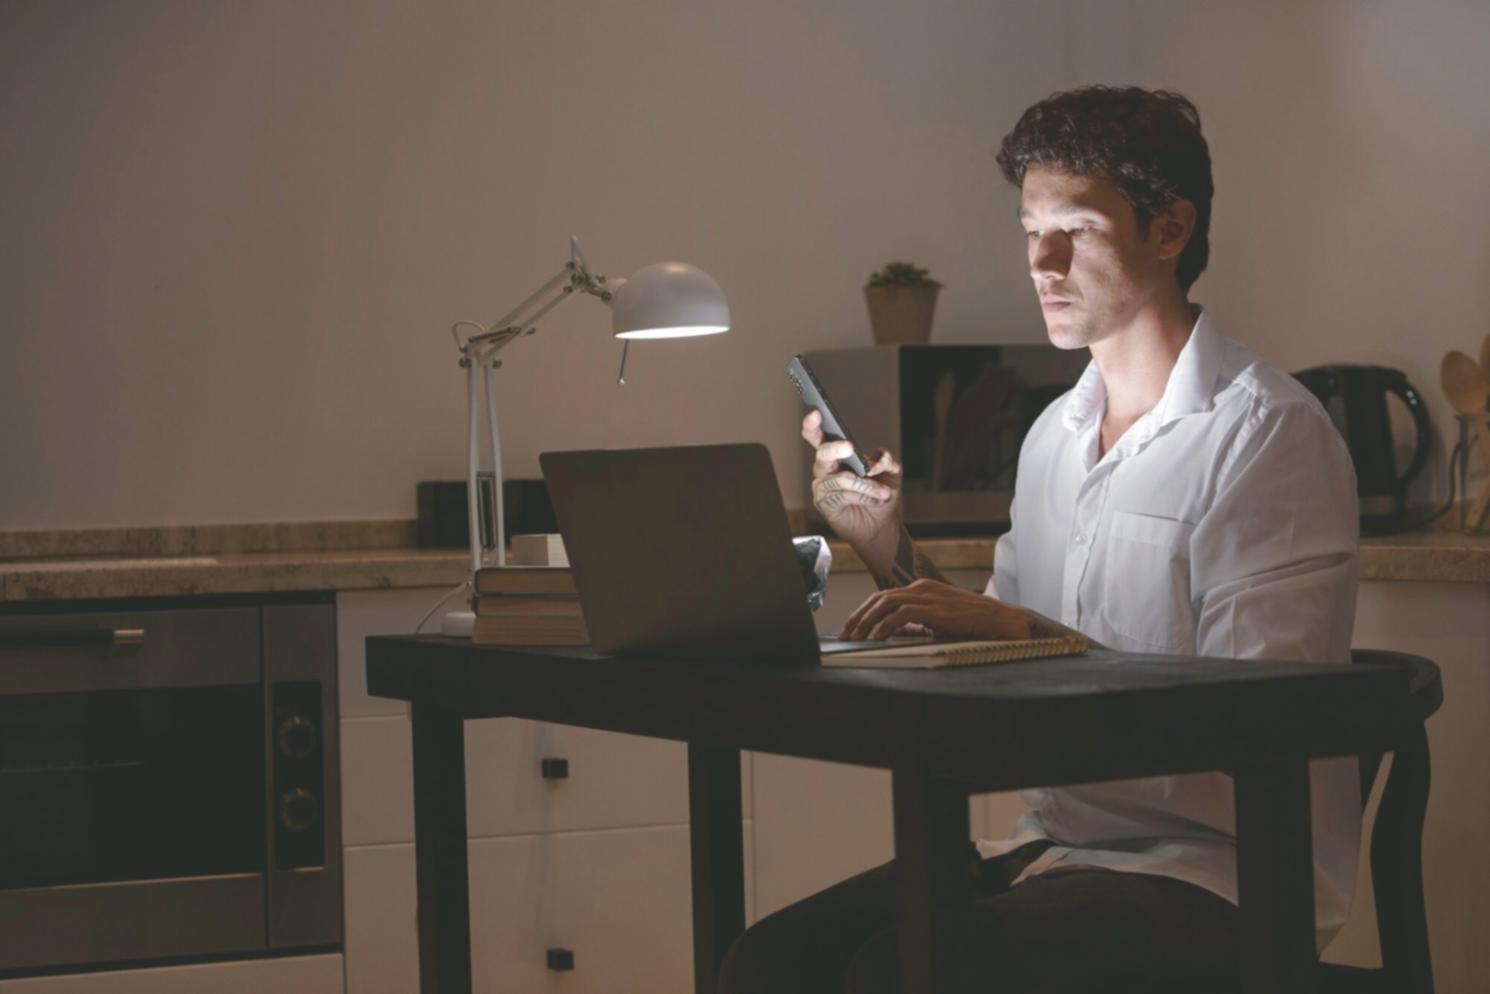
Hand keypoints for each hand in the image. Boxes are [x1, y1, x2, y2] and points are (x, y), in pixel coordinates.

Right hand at [802, 410, 900, 566]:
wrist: (881, 526)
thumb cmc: (881, 495)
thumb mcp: (891, 472)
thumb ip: (885, 459)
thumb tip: (873, 460)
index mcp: (837, 455)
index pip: (819, 436)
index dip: (813, 425)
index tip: (817, 413)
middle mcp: (826, 468)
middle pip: (823, 453)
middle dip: (836, 449)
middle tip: (849, 447)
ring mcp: (823, 487)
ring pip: (841, 477)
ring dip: (866, 484)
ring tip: (883, 492)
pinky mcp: (825, 503)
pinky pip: (843, 494)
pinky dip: (864, 495)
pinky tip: (876, 499)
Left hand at [840, 579, 1038, 640]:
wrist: (1000, 620)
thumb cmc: (971, 623)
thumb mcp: (937, 622)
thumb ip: (915, 624)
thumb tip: (890, 633)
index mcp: (921, 588)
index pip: (883, 597)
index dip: (864, 612)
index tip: (852, 627)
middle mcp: (921, 588)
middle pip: (879, 598)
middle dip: (859, 616)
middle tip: (846, 634)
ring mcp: (928, 595)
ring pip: (886, 603)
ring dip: (867, 621)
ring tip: (856, 637)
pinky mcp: (935, 608)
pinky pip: (902, 614)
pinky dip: (886, 625)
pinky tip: (877, 637)